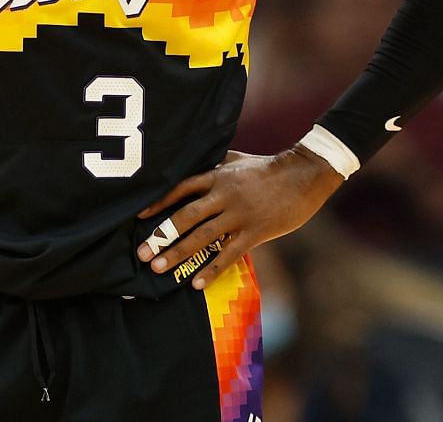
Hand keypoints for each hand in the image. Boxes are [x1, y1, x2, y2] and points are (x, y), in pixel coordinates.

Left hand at [135, 147, 343, 290]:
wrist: (304, 175)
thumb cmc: (268, 168)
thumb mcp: (237, 159)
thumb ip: (214, 165)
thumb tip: (192, 164)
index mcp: (218, 176)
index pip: (181, 188)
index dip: (158, 203)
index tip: (138, 218)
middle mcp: (225, 194)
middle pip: (186, 216)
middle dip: (161, 236)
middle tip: (142, 253)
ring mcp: (240, 214)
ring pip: (203, 237)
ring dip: (178, 253)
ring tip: (159, 268)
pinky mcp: (256, 231)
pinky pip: (229, 254)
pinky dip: (211, 270)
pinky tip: (196, 284)